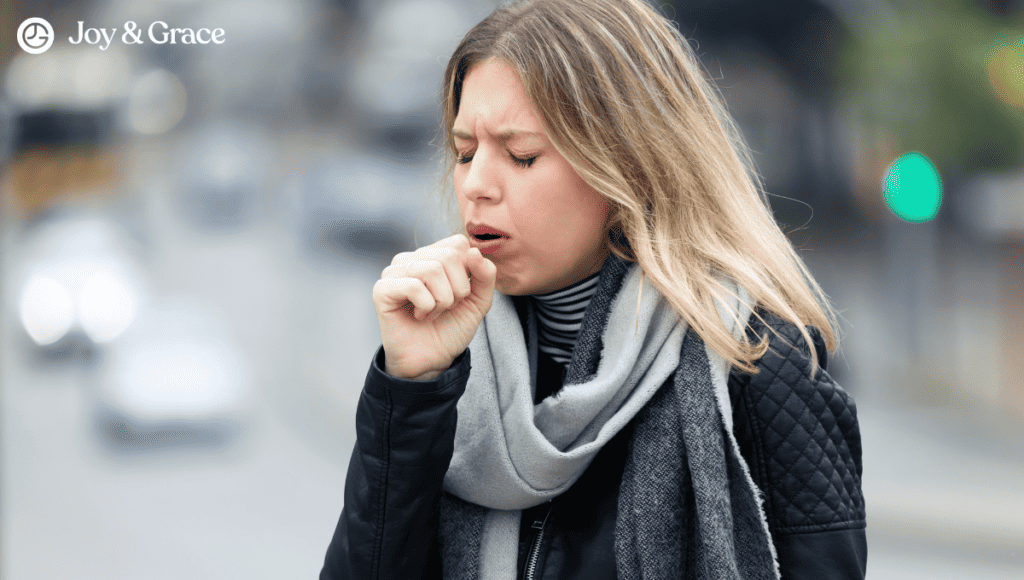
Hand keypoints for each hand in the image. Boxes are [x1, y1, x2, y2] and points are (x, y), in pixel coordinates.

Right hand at [372, 234, 496, 379]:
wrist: (432, 360)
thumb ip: (485, 275)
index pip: (458, 243)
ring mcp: (394, 272)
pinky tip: (420, 316)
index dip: (469, 271)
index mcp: (433, 256)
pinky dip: (426, 306)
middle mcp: (412, 259)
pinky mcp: (382, 289)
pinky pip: (413, 285)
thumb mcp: (478, 301)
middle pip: (448, 255)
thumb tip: (474, 251)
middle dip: (458, 288)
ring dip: (442, 300)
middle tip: (448, 307)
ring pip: (432, 269)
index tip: (461, 294)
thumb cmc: (451, 328)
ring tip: (433, 312)